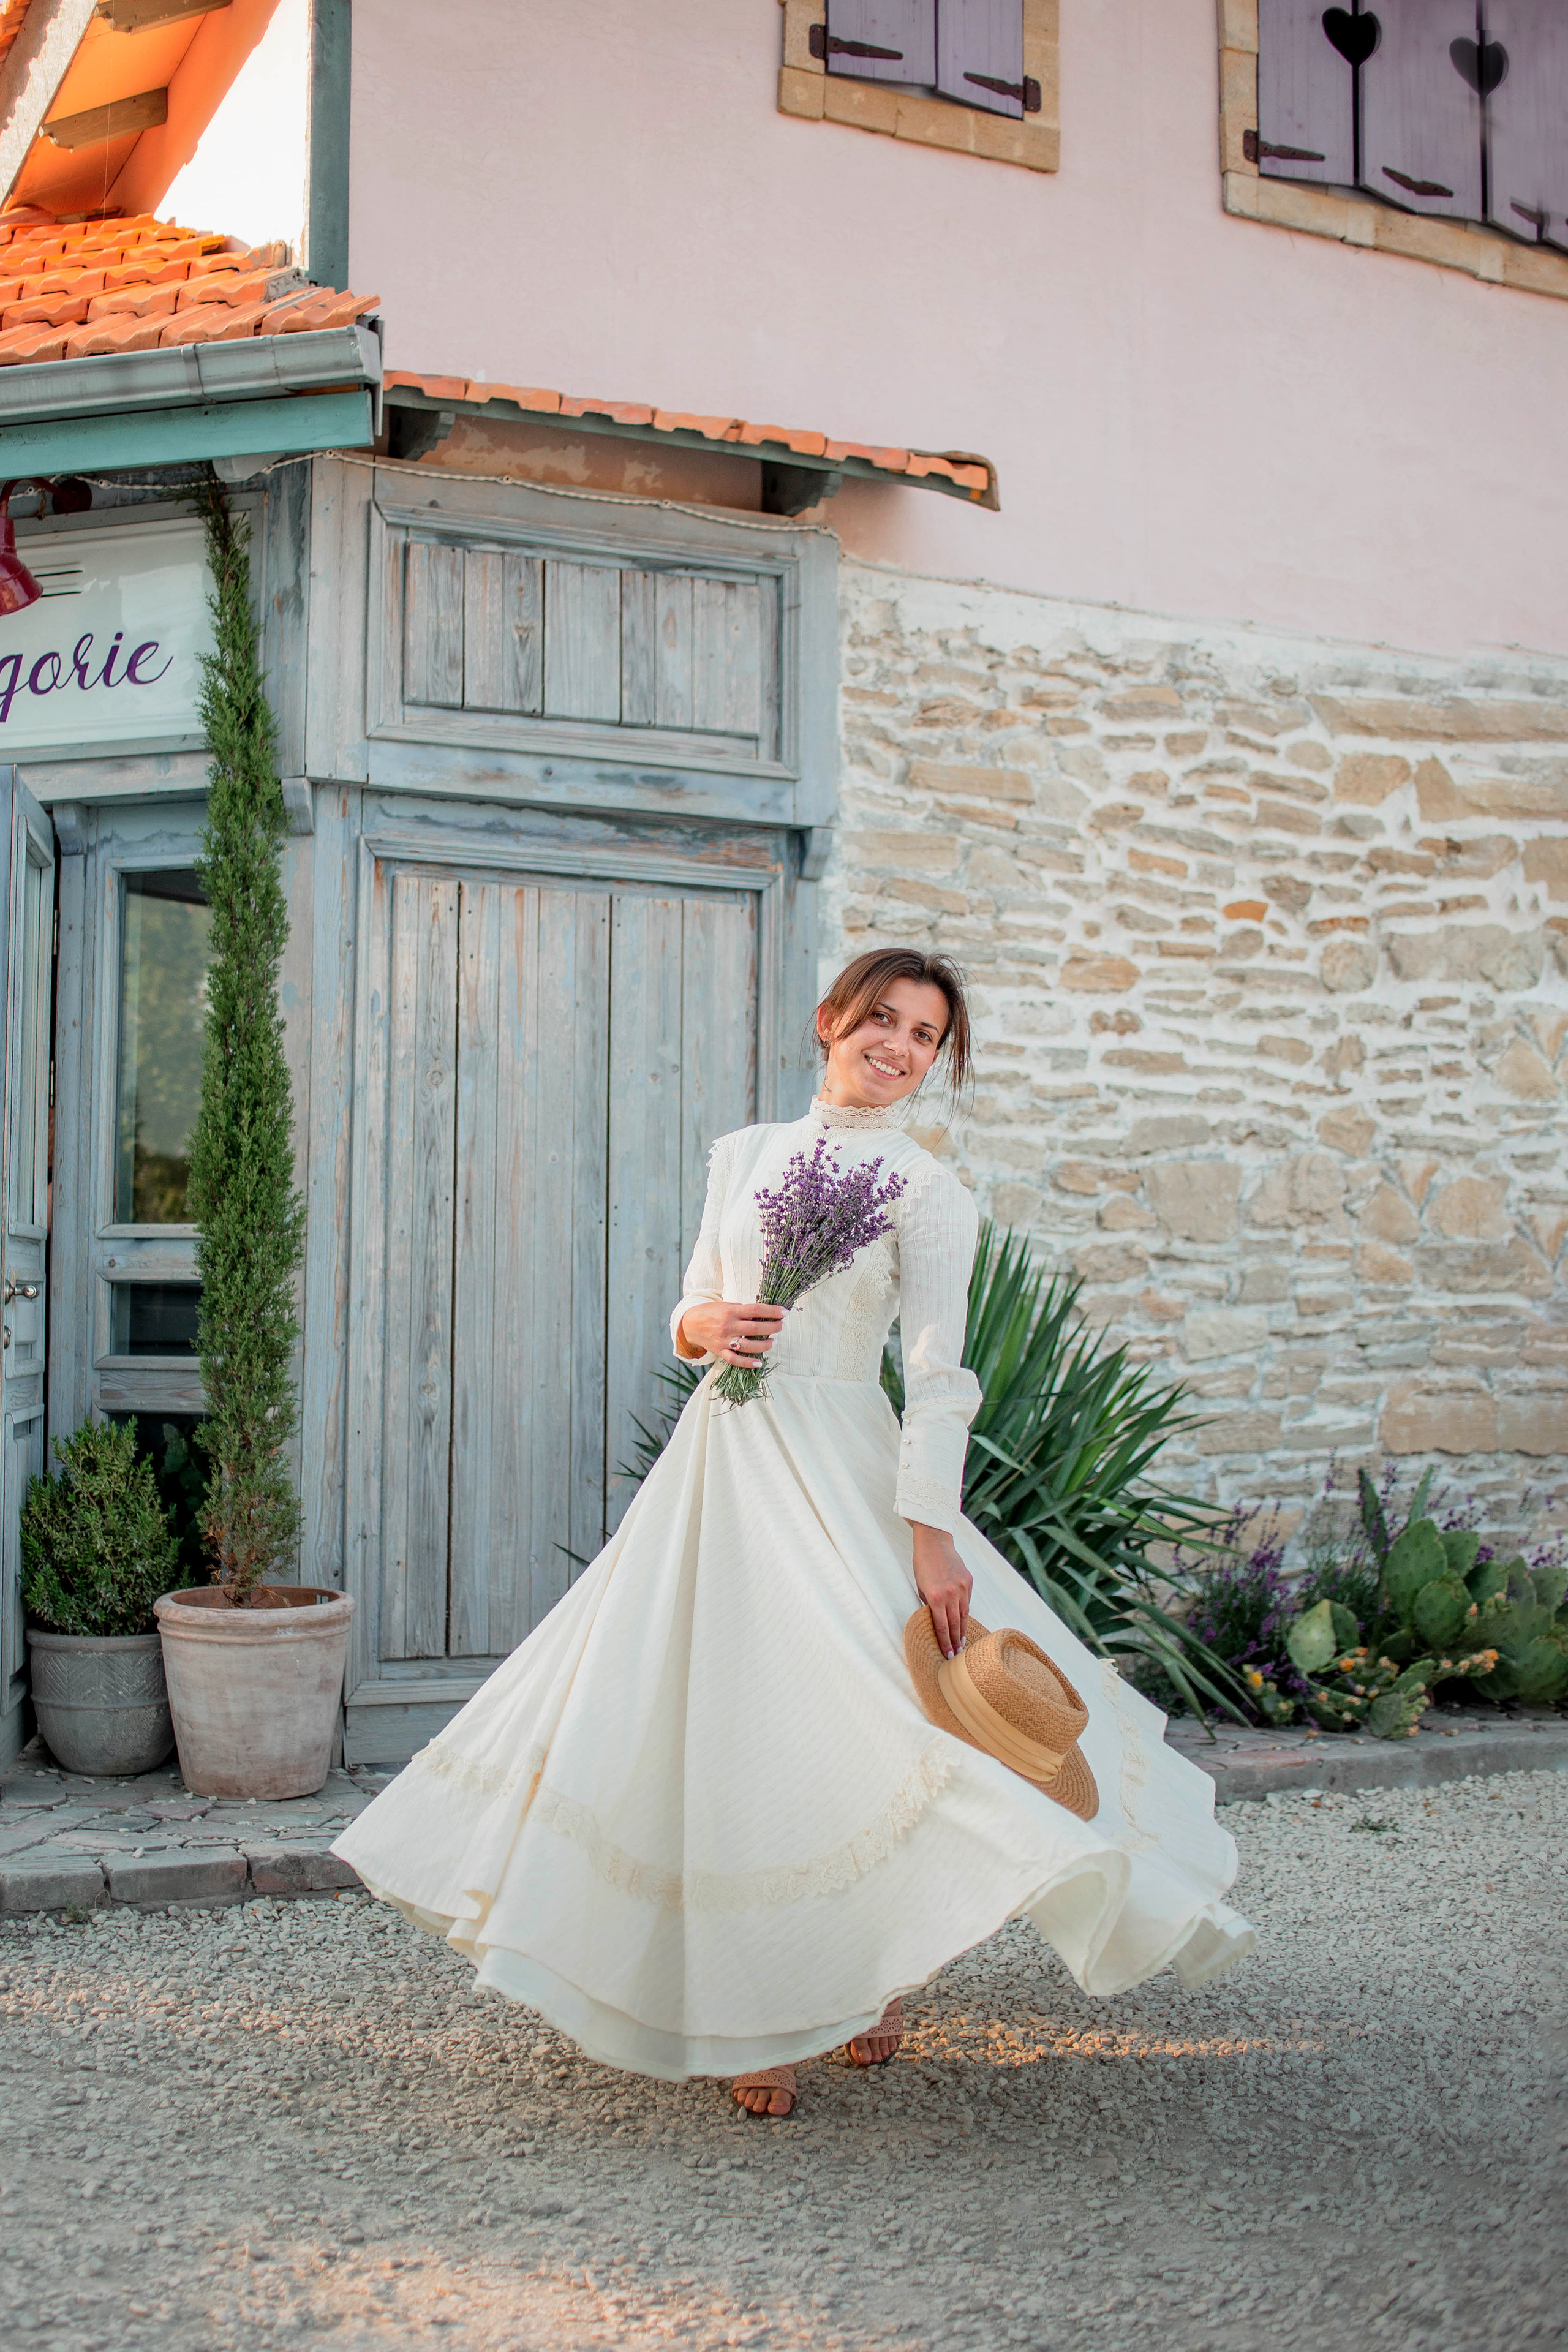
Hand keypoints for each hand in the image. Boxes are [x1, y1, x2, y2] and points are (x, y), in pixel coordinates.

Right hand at [677, 1299, 784, 1369]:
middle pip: (755, 1328)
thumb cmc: (711, 1312)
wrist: (689, 1324)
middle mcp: (728, 1326)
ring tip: (772, 1342)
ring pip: (748, 1346)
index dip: (772, 1311)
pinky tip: (758, 1362)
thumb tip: (763, 1314)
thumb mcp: (726, 1306)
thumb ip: (743, 1310)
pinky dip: (747, 1363)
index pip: (756, 1310)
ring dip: (764, 1345)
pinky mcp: (720, 1351)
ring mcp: (724, 1341)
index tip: (784, 1312)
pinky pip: (735, 1360)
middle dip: (772, 1328)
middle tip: (781, 1326)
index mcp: (731, 1312)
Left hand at [912, 1523, 971, 1658]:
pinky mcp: (969, 1581)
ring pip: (964, 1615)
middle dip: (955, 1641)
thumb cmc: (923, 1564)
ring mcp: (962, 1587)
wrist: (934, 1542)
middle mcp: (951, 1593)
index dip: (945, 1642)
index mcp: (935, 1596)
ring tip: (961, 1643)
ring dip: (962, 1630)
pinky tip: (963, 1622)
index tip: (948, 1654)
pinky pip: (967, 1601)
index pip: (942, 1626)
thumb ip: (930, 1604)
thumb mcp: (921, 1587)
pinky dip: (965, 1613)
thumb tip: (936, 1621)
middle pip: (955, 1624)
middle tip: (956, 1655)